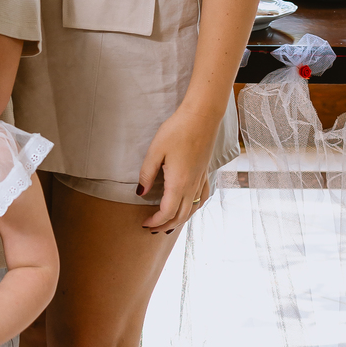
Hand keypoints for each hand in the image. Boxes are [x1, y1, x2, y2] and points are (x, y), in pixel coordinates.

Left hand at [137, 104, 217, 236]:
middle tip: (152, 229)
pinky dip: (194, 208)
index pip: (167, 213)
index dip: (155, 222)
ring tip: (168, 224)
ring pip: (192, 209)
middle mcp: (192, 186)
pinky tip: (190, 207)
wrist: (202, 116)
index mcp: (179, 183)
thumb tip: (140, 194)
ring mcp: (201, 180)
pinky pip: (202, 198)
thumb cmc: (177, 131)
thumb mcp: (155, 151)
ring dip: (180, 220)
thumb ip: (147, 174)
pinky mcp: (205, 173)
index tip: (144, 224)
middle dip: (166, 226)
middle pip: (180, 216)